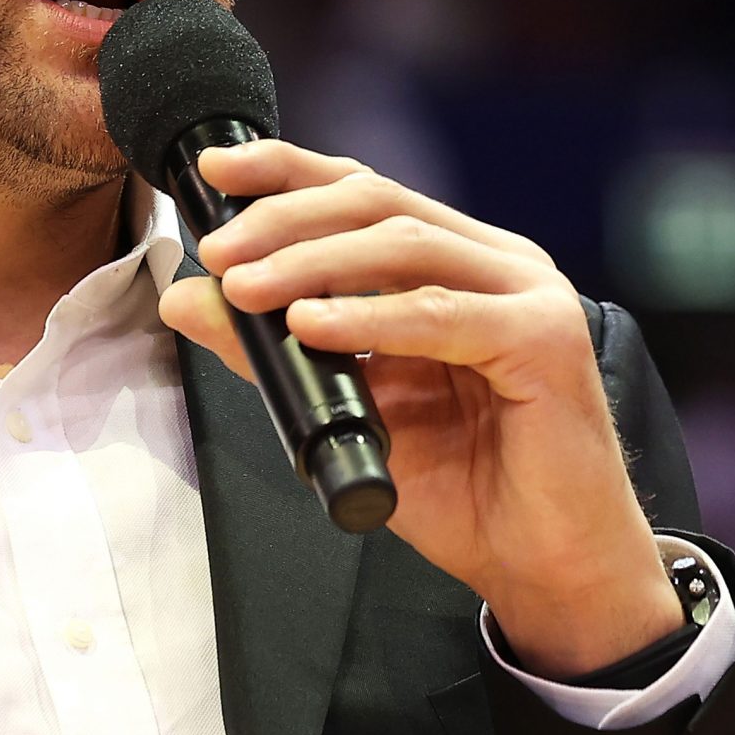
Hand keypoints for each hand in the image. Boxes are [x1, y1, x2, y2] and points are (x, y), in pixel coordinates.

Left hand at [156, 139, 686, 678]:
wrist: (544, 565)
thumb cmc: (466, 488)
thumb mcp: (346, 411)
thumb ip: (273, 351)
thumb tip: (189, 300)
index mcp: (457, 262)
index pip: (363, 191)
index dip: (287, 170)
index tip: (214, 169)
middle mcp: (496, 262)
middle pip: (377, 202)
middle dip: (284, 218)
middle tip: (218, 253)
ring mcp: (528, 294)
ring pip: (403, 246)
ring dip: (311, 262)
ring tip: (246, 288)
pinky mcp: (545, 340)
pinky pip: (440, 315)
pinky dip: (369, 318)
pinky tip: (311, 325)